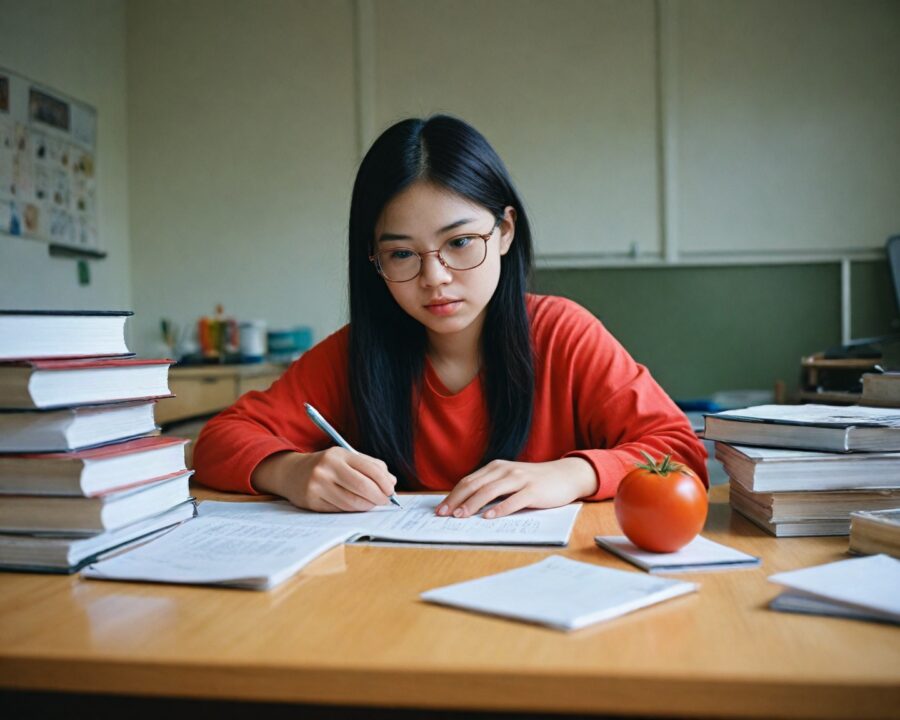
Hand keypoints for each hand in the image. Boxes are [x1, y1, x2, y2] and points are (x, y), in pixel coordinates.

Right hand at [251, 448, 396, 511]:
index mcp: (339, 454)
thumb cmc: (326, 465)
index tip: (391, 490)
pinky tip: (356, 507)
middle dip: (379, 497)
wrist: (291, 472)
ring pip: (352, 502)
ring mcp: (318, 485)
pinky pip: (339, 510)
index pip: (370, 468)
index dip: (384, 482)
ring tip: (372, 504)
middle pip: (362, 486)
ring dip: (367, 506)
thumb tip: (392, 482)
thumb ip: (370, 466)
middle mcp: (327, 468)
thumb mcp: (345, 458)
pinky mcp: (312, 501)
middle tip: (385, 501)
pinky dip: (352, 510)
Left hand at [435, 457, 596, 519]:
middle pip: (475, 485)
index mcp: (496, 467)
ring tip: (461, 516)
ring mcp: (520, 479)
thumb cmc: (534, 481)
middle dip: (457, 500)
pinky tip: (489, 517)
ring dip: (473, 505)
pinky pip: (514, 500)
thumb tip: (466, 504)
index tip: (440, 509)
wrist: (565, 476)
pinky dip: (500, 509)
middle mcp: (505, 470)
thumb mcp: (510, 479)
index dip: (452, 495)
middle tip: (444, 514)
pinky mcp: (533, 490)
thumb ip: (492, 487)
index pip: (468, 481)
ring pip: (490, 491)